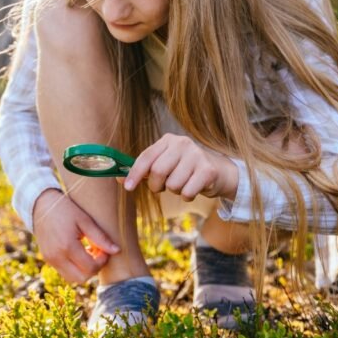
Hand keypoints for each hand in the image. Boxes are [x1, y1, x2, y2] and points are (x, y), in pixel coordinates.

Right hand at [31, 189, 119, 283]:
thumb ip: (101, 238)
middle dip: (94, 268)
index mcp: (67, 246)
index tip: (104, 249)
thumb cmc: (66, 210)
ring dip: (84, 270)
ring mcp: (50, 260)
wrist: (41, 205)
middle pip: (82, 278)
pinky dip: (75, 268)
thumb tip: (117, 251)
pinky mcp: (48, 260)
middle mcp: (57, 257)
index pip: (90, 268)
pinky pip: (65, 272)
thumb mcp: (85, 220)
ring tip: (88, 252)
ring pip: (73, 279)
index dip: (102, 261)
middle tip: (98, 252)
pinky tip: (79, 252)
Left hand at [122, 134, 238, 201]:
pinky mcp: (208, 170)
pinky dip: (187, 196)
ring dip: (175, 191)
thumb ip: (143, 171)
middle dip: (157, 186)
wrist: (219, 171)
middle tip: (163, 187)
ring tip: (183, 184)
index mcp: (168, 140)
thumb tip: (118, 178)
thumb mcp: (164, 165)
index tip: (128, 188)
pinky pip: (187, 192)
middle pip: (158, 172)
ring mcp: (197, 155)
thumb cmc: (185, 169)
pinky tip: (194, 188)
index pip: (146, 157)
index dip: (135, 174)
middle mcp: (182, 143)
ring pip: (173, 185)